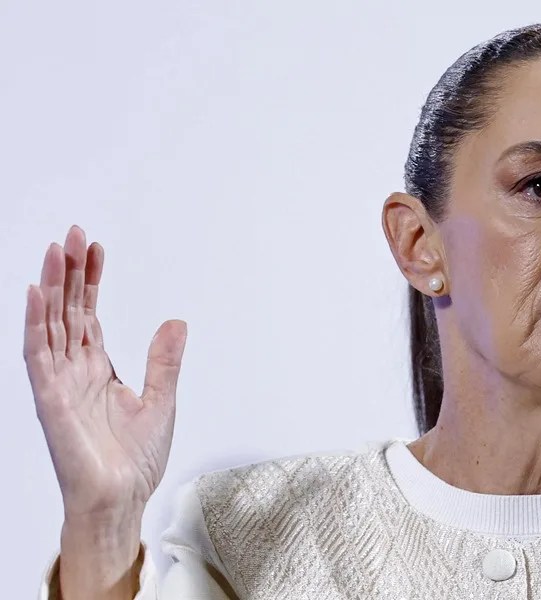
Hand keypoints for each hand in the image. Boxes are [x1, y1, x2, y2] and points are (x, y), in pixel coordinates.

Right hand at [24, 226, 186, 520]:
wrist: (122, 499)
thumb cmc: (134, 460)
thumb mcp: (161, 400)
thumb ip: (164, 360)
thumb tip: (176, 321)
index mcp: (98, 370)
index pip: (89, 314)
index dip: (90, 281)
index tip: (95, 248)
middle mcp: (75, 371)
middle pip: (68, 311)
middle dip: (69, 272)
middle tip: (73, 234)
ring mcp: (60, 383)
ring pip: (50, 324)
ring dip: (51, 287)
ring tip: (55, 251)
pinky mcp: (51, 399)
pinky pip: (38, 355)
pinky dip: (35, 324)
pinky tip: (37, 295)